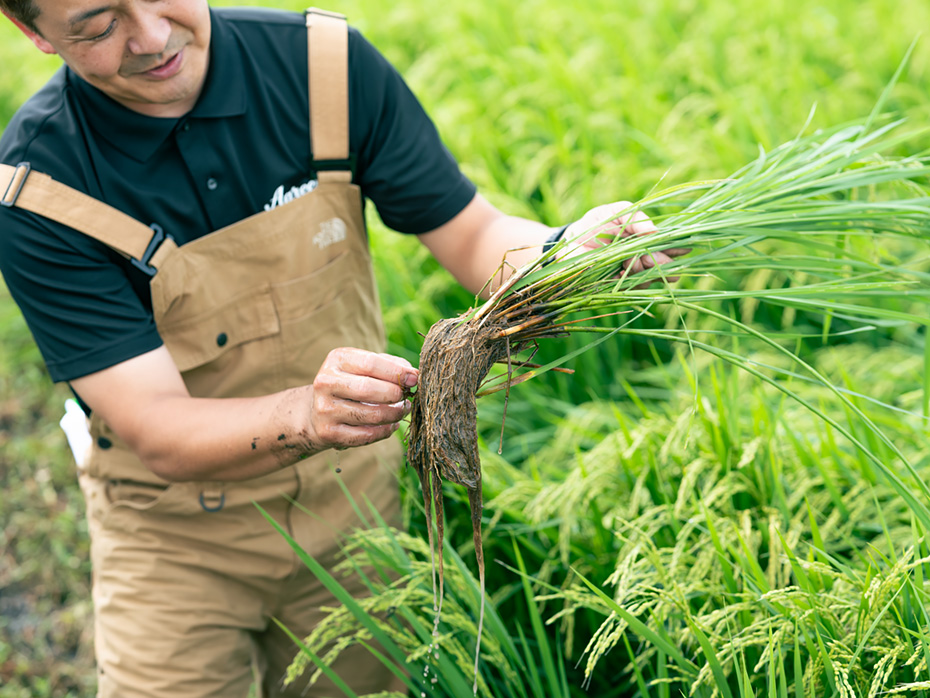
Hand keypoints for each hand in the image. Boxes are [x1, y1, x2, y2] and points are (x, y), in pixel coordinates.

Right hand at [306, 348, 417, 450]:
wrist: (319, 410)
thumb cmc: (352, 382)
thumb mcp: (364, 366)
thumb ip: (390, 365)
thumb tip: (413, 375)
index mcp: (337, 360)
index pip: (370, 363)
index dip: (396, 372)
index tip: (414, 378)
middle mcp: (326, 382)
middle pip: (368, 389)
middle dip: (395, 394)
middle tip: (408, 397)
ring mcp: (325, 409)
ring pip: (371, 415)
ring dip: (394, 414)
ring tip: (402, 410)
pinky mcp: (328, 432)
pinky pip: (366, 435)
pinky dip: (385, 431)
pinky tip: (391, 425)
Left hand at [561, 201, 688, 282]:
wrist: (569, 239)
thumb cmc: (596, 222)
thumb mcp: (618, 212)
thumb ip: (637, 218)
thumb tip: (655, 232)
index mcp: (647, 241)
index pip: (669, 247)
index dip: (677, 249)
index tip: (685, 248)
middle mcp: (642, 259)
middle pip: (663, 266)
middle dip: (661, 263)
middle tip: (651, 257)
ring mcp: (630, 274)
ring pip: (648, 279)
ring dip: (642, 270)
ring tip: (629, 261)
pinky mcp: (616, 286)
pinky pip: (630, 288)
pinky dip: (629, 280)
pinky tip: (621, 270)